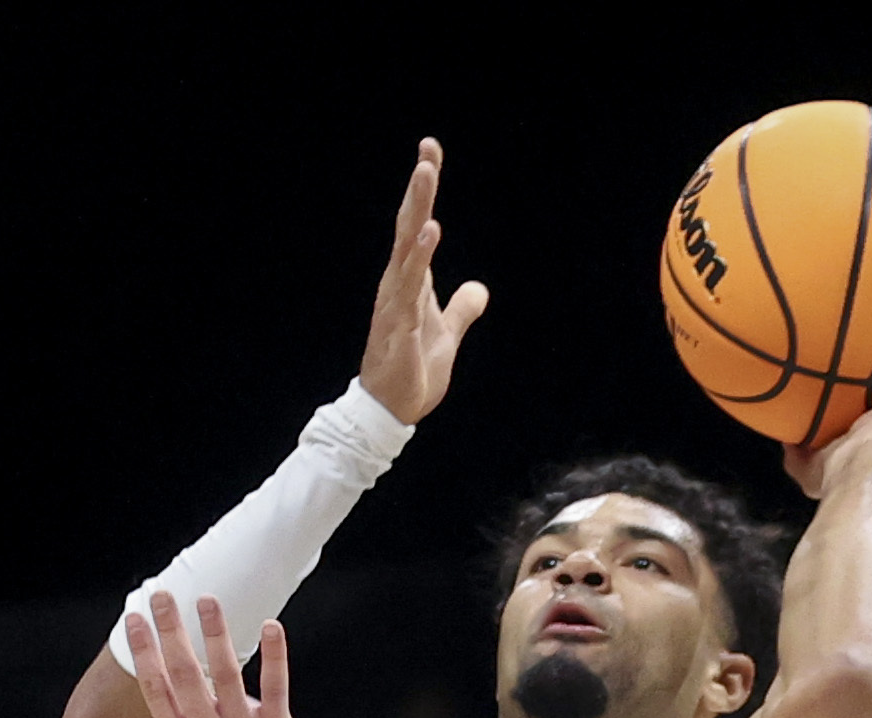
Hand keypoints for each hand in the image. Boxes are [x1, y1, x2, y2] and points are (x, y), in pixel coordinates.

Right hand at [75, 593, 312, 717]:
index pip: (155, 687)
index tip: (134, 620)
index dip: (144, 651)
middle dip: (171, 630)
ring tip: (207, 599)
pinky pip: (276, 688)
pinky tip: (272, 626)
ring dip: (215, 633)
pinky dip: (275, 656)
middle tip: (162, 594)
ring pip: (227, 672)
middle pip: (184, 671)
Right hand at [357, 139, 489, 425]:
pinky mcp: (400, 323)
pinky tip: (429, 232)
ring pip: (407, 247)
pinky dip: (419, 256)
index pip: (418, 227)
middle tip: (427, 152)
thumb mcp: (447, 335)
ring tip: (425, 176)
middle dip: (419, 189)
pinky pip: (410, 284)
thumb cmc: (413, 372)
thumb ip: (462, 309)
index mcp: (410, 282)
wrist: (392, 411)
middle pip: (409, 227)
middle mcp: (398, 284)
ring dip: (417, 210)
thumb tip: (479, 289)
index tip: (430, 152)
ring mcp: (396, 302)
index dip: (425, 192)